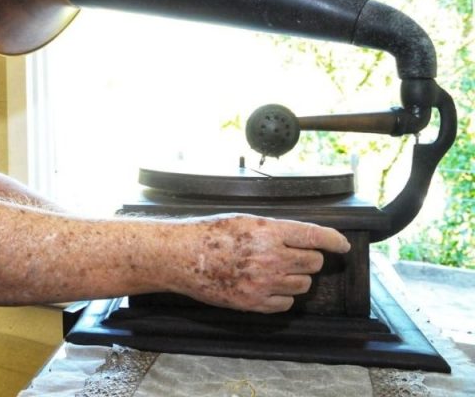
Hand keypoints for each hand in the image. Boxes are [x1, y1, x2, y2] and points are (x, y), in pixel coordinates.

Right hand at [166, 213, 350, 313]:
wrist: (181, 257)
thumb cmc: (208, 234)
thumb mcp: (244, 220)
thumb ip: (274, 229)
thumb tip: (301, 238)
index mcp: (269, 232)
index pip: (315, 236)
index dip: (334, 241)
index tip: (342, 246)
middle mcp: (270, 257)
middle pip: (313, 263)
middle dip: (309, 259)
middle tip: (294, 257)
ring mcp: (263, 283)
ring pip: (302, 285)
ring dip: (295, 278)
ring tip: (273, 272)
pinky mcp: (254, 302)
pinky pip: (285, 304)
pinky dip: (282, 297)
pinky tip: (266, 287)